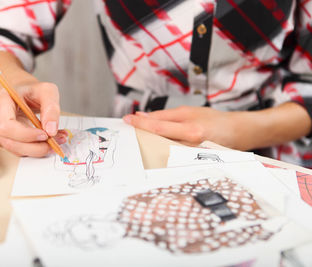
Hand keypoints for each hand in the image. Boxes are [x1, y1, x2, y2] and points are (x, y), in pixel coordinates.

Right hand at [0, 82, 67, 156]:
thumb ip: (51, 109)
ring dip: (36, 149)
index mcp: (0, 100)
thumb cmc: (32, 91)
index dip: (26, 135)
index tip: (45, 135)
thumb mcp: (47, 91)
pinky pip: (16, 149)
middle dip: (34, 147)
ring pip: (13, 148)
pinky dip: (33, 149)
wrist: (22, 92)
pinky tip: (45, 142)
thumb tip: (51, 130)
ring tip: (54, 142)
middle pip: (9, 141)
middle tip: (54, 144)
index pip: (6, 125)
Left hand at [123, 106, 242, 148]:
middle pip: (158, 142)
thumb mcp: (188, 111)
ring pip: (163, 151)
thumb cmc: (213, 119)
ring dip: (149, 144)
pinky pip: (171, 157)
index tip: (127, 119)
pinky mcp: (192, 163)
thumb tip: (143, 116)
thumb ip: (164, 115)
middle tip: (130, 130)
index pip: (158, 126)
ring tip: (141, 138)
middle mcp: (191, 146)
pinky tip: (155, 148)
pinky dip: (160, 151)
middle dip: (142, 135)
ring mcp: (191, 157)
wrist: (235, 132)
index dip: (140, 123)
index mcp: (191, 130)